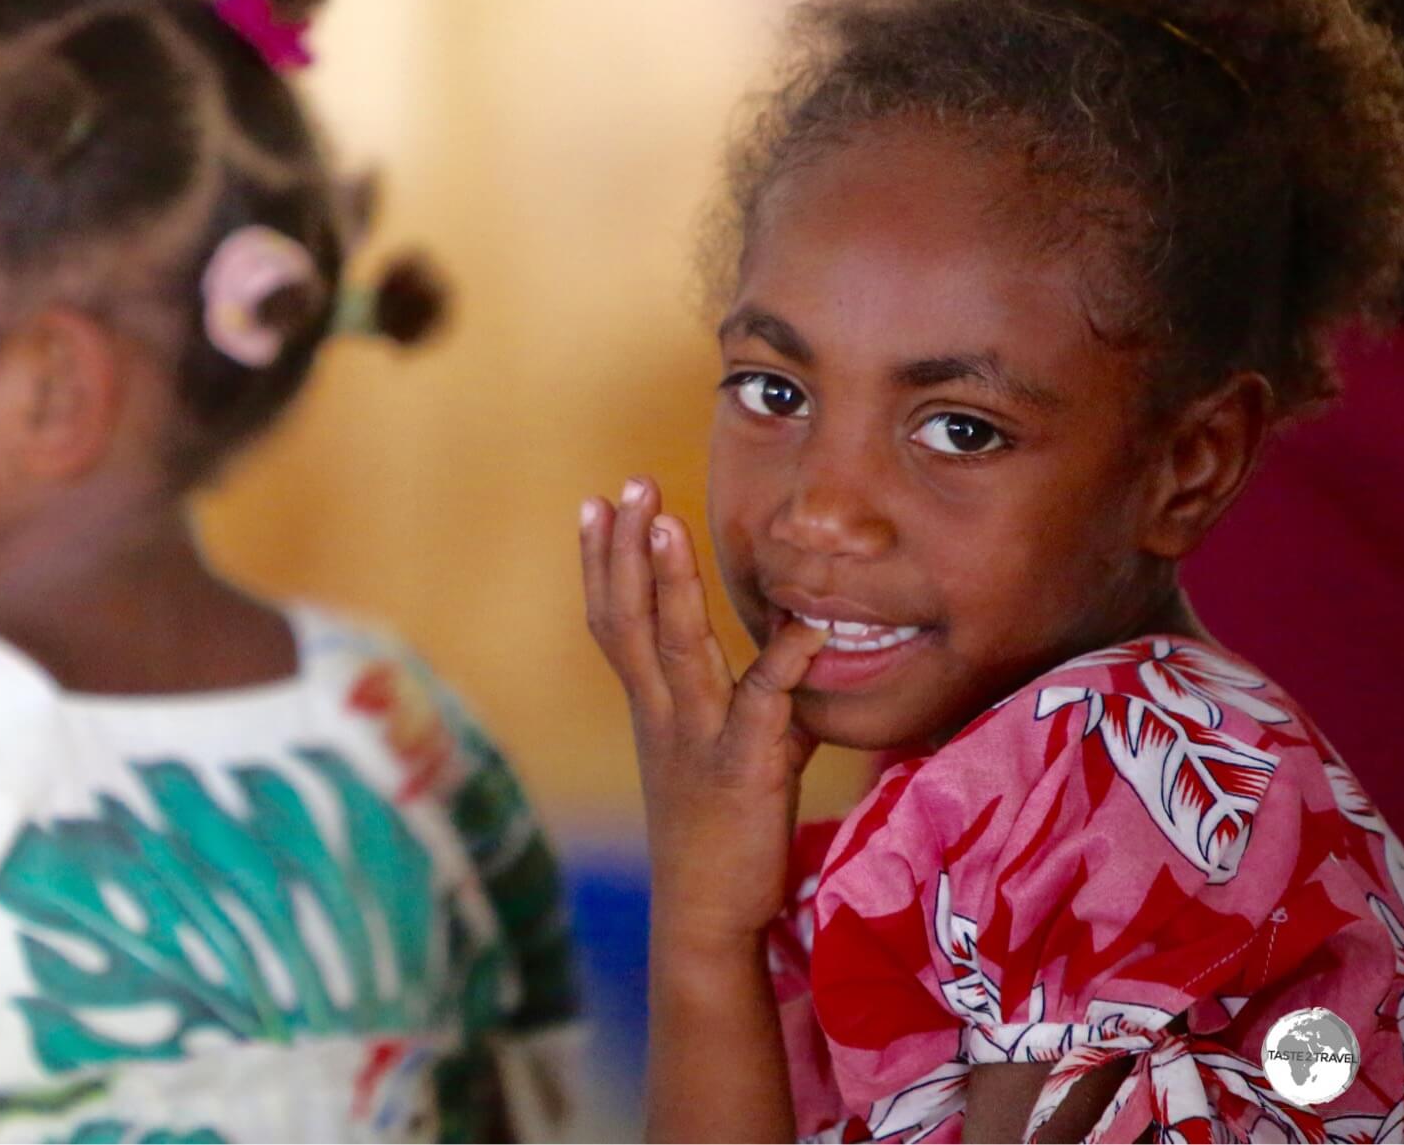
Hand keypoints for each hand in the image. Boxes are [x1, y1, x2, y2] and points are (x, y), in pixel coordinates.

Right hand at [580, 476, 828, 940]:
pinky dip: (785, 663)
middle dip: (627, 549)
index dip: (605, 561)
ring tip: (666, 525)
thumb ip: (755, 702)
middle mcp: (665, 713)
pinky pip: (765, 705)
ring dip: (669, 582)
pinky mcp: (745, 767)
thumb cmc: (719, 836)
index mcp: (654, 707)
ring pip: (676, 646)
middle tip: (626, 487)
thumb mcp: (729, 753)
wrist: (706, 916)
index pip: (616, 620)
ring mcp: (699, 738)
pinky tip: (806, 626)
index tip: (598, 504)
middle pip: (631, 618)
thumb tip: (791, 657)